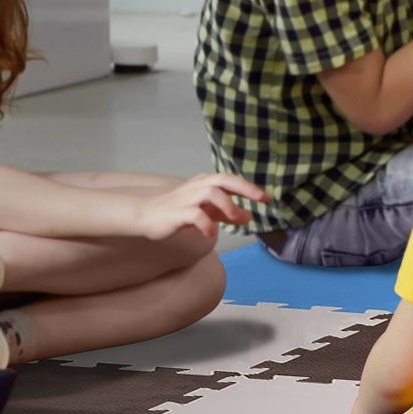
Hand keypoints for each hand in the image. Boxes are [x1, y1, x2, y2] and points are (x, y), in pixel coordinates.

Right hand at [131, 173, 265, 241]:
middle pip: (224, 180)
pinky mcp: (177, 212)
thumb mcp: (206, 210)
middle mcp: (198, 186)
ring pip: (211, 193)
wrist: (145, 214)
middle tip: (261, 199)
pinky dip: (206, 223)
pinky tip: (212, 233)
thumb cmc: (177, 210)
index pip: (231, 180)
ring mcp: (187, 198)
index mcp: (206, 183)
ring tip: (237, 218)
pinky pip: (195, 215)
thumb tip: (249, 217)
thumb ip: (227, 213)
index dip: (250, 187)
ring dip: (227, 205)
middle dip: (245, 189)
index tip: (267, 197)